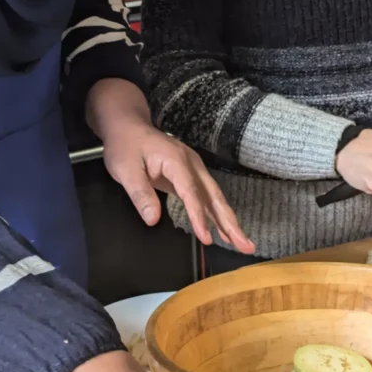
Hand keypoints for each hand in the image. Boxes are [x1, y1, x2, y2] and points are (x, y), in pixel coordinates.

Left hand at [87, 79, 254, 253]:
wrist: (128, 126)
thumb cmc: (125, 145)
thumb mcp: (125, 170)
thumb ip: (140, 194)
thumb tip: (153, 219)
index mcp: (176, 160)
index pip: (191, 192)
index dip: (199, 217)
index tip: (206, 238)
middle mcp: (191, 164)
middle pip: (214, 196)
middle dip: (230, 222)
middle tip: (245, 245)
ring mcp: (193, 168)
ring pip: (215, 197)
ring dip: (229, 221)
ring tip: (243, 243)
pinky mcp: (190, 175)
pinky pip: (207, 196)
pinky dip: (217, 214)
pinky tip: (225, 230)